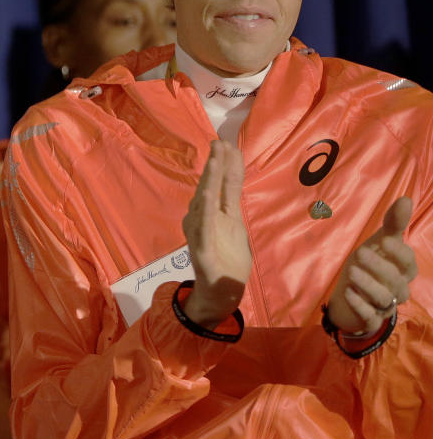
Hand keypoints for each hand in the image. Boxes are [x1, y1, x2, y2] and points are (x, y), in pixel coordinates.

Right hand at [181, 140, 252, 328]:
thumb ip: (231, 204)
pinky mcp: (202, 251)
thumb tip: (228, 180)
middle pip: (212, 188)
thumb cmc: (228, 263)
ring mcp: (202, 235)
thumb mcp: (236, 229)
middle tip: (220, 141)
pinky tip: (206, 195)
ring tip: (214, 160)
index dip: (228, 163)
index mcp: (220, 215)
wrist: (220, 296)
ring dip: (209, 181)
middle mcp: (207, 220)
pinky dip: (203, 210)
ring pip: (204, 203)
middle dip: (216, 164)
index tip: (231, 143)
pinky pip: (202, 228)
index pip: (225, 184)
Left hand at [327, 197, 415, 335]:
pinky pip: (370, 317)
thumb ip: (393, 224)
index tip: (385, 240)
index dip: (399, 252)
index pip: (409, 262)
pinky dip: (360, 306)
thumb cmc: (371, 265)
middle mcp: (398, 289)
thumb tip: (406, 199)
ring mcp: (385, 306)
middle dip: (380, 267)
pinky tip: (348, 293)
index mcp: (403, 270)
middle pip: (396, 281)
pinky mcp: (370, 319)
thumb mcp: (380, 244)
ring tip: (352, 272)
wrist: (351, 295)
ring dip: (368, 286)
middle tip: (360, 253)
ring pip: (384, 300)